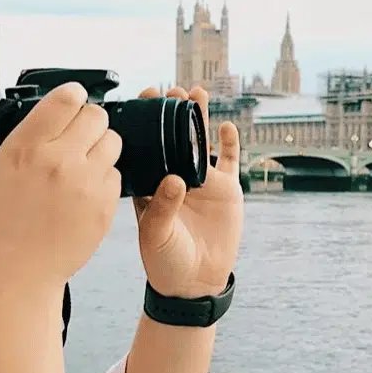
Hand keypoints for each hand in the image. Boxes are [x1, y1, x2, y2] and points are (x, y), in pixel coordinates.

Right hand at [0, 81, 122, 292]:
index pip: (67, 99)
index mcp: (24, 148)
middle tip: (75, 137)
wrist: (15, 279)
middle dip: (87, 122)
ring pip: (112, 142)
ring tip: (80, 164)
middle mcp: (60, 161)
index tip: (67, 104)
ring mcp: (86, 184)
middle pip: (97, 115)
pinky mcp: (104, 207)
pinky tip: (84, 191)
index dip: (70, 97)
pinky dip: (104, 178)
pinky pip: (116, 175)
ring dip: (99, 148)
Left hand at [131, 85, 242, 298]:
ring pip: (201, 141)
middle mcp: (175, 176)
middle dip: (171, 111)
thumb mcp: (155, 236)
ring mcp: (201, 181)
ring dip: (198, 117)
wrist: (194, 283)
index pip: (145, 145)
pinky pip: (230, 160)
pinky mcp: (226, 189)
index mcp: (150, 184)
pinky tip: (227, 126)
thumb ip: (162, 208)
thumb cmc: (165, 261)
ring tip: (196, 93)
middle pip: (173, 136)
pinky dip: (230, 143)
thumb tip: (174, 180)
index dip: (144, 122)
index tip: (142, 99)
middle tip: (169, 89)